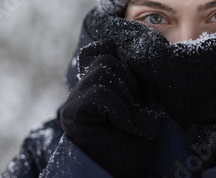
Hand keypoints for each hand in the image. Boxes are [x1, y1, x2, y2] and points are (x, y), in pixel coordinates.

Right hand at [60, 40, 162, 177]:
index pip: (98, 51)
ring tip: (130, 123)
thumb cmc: (133, 148)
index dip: (114, 52)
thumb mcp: (141, 109)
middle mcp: (81, 93)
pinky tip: (124, 127)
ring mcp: (74, 102)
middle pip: (107, 60)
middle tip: (134, 114)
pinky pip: (102, 93)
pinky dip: (121, 109)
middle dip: (130, 84)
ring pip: (105, 71)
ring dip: (127, 98)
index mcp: (96, 89)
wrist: (121, 176)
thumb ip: (135, 86)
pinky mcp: (74, 113)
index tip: (132, 79)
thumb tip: (141, 55)